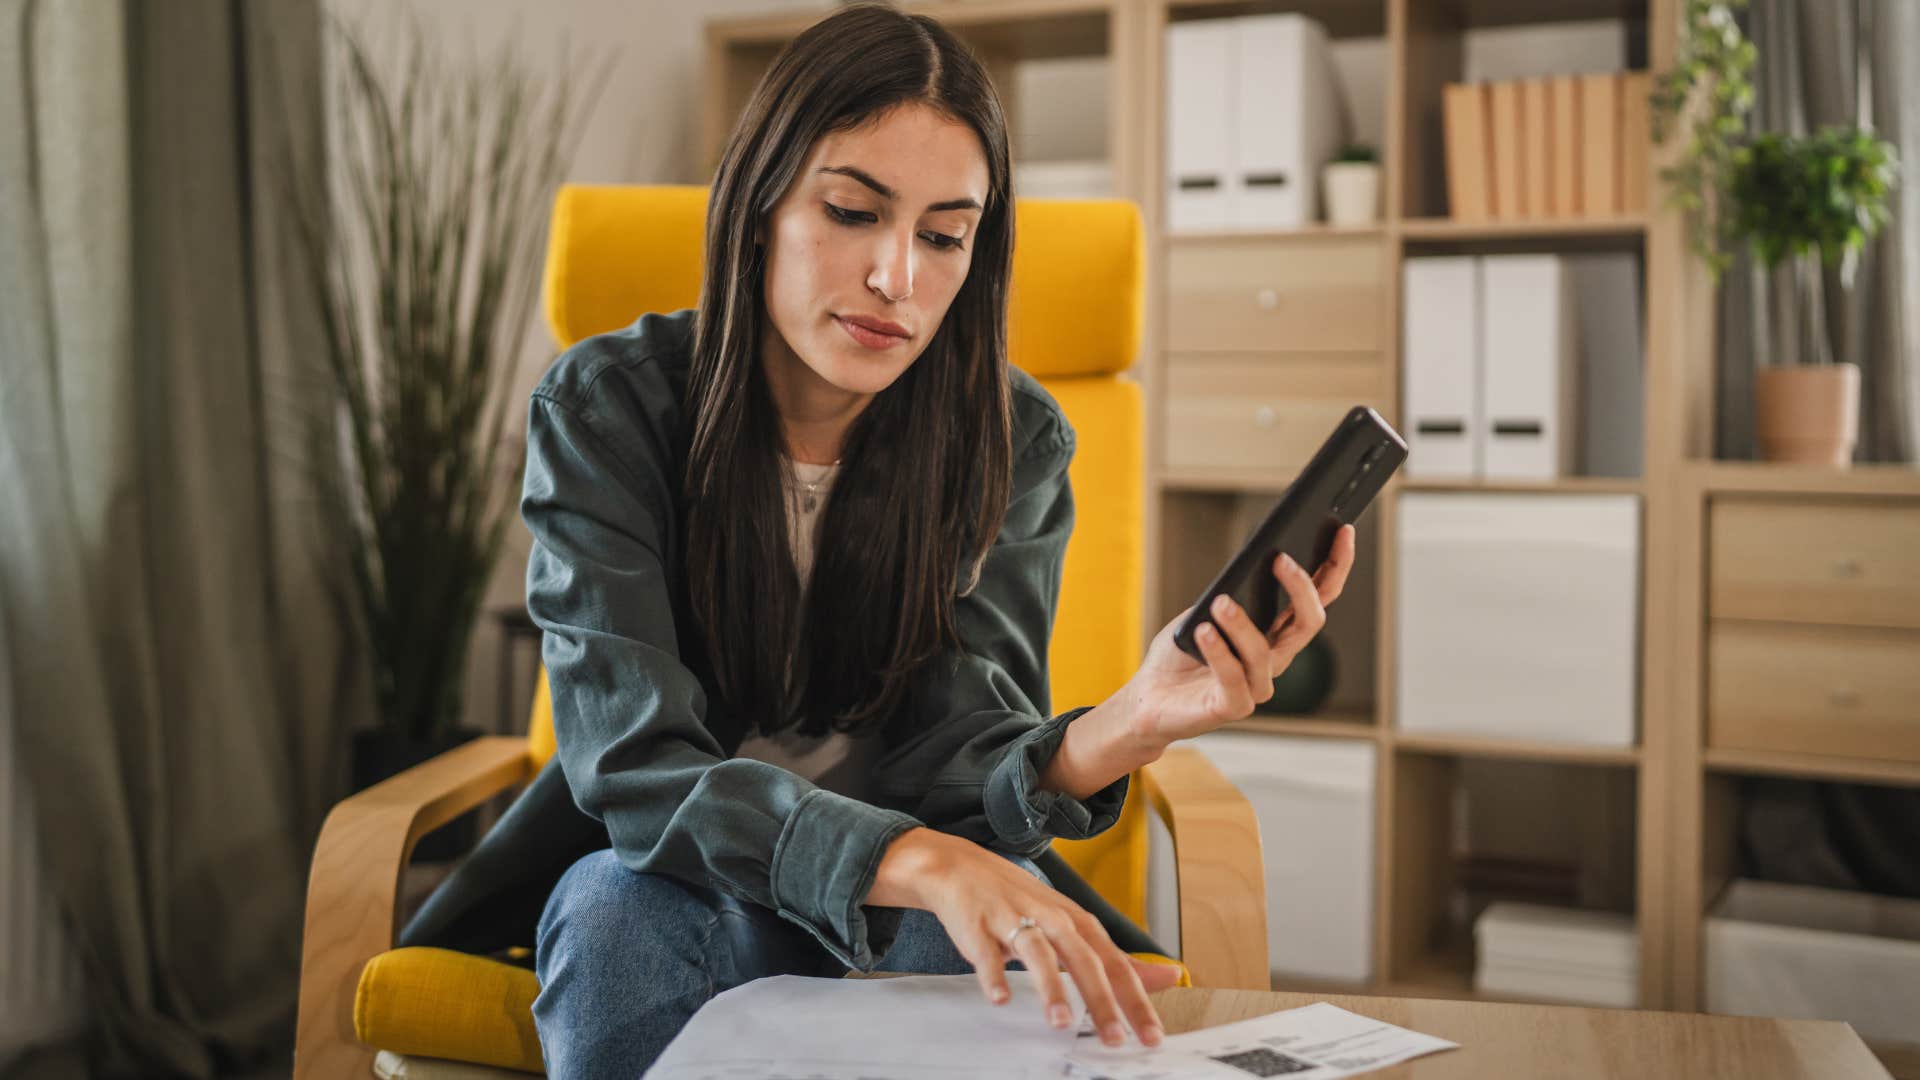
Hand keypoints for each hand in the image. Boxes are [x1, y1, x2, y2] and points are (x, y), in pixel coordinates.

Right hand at [866, 828, 1177, 1046]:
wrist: (961, 867)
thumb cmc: (1020, 901)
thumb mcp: (1072, 924)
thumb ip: (1115, 957)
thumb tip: (1167, 976)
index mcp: (1077, 922)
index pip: (1116, 964)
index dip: (1135, 1000)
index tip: (1151, 1035)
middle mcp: (1051, 919)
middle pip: (1083, 960)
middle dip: (1101, 1001)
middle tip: (1114, 1039)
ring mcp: (1014, 920)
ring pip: (1038, 954)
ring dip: (1050, 988)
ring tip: (1061, 1022)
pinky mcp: (979, 927)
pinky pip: (987, 953)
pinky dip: (993, 975)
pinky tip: (999, 997)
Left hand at [1123, 524, 1356, 746]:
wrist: (1149, 697)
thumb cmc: (1181, 651)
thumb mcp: (1206, 610)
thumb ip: (1231, 593)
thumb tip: (1248, 565)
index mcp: (1276, 632)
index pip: (1319, 597)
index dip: (1336, 566)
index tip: (1343, 531)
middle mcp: (1275, 659)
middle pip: (1309, 622)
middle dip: (1302, 588)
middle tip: (1281, 559)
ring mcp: (1257, 686)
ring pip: (1266, 652)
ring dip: (1242, 624)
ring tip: (1220, 602)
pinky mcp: (1232, 706)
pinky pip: (1233, 677)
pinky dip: (1219, 652)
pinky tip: (1203, 631)